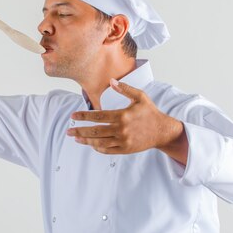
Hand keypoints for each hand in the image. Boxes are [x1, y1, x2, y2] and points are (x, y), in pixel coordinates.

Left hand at [66, 79, 187, 161]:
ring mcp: (123, 141)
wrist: (163, 131)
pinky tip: (90, 144)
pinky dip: (97, 148)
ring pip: (99, 142)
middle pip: (95, 131)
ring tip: (76, 138)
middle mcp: (121, 130)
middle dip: (80, 130)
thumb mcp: (140, 97)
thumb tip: (111, 81)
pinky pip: (108, 150)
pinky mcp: (125, 149)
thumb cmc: (150, 112)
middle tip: (69, 130)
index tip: (73, 116)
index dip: (84, 116)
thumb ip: (125, 89)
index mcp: (122, 116)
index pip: (98, 116)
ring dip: (86, 140)